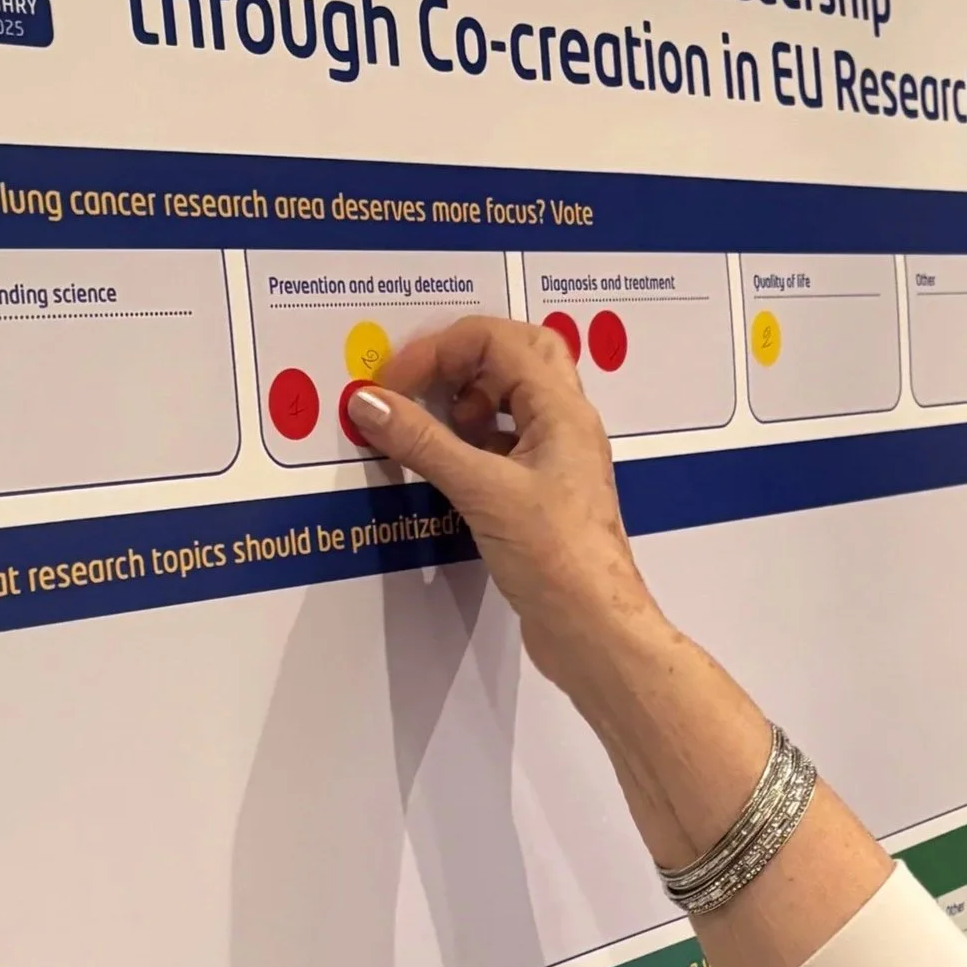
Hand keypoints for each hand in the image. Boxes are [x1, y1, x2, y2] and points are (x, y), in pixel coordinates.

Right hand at [346, 316, 660, 709]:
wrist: (593, 627)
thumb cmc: (559, 558)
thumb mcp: (481, 489)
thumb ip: (423, 442)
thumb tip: (373, 403)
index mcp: (562, 409)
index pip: (499, 339)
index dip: (440, 350)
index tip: (394, 384)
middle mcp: (566, 425)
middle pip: (515, 356)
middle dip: (459, 362)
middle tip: (417, 388)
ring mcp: (557, 459)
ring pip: (511, 401)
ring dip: (466, 403)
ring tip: (429, 430)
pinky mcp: (542, 494)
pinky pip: (505, 445)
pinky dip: (470, 443)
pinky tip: (441, 467)